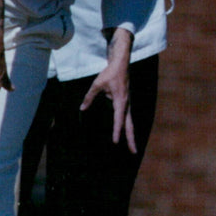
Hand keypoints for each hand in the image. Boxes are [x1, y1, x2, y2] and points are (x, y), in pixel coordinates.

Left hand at [80, 28, 135, 152]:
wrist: (121, 63)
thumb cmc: (110, 73)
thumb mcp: (97, 84)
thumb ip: (89, 97)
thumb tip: (82, 108)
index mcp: (120, 101)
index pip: (118, 120)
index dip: (116, 131)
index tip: (115, 142)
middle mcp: (126, 104)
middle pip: (130, 125)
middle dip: (131, 139)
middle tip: (133, 152)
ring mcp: (128, 103)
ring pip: (130, 122)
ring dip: (131, 134)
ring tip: (132, 147)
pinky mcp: (127, 101)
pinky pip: (128, 117)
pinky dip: (128, 126)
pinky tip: (126, 132)